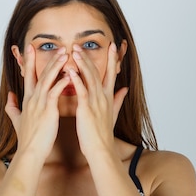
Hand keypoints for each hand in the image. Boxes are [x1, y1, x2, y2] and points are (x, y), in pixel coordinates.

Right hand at [5, 44, 71, 159]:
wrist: (30, 152)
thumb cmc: (28, 139)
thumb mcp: (16, 120)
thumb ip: (12, 107)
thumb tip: (9, 97)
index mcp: (27, 100)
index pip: (28, 76)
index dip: (29, 61)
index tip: (30, 48)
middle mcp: (32, 99)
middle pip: (38, 74)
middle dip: (45, 58)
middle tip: (54, 46)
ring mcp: (39, 104)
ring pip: (47, 79)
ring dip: (56, 65)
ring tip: (64, 54)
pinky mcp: (47, 111)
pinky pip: (55, 92)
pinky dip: (61, 83)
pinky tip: (69, 75)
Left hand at [68, 41, 128, 157]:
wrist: (101, 150)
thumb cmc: (102, 135)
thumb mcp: (113, 115)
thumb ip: (118, 100)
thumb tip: (124, 89)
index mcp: (108, 98)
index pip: (111, 74)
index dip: (112, 59)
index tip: (112, 45)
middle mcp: (103, 97)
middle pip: (98, 72)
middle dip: (89, 57)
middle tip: (80, 44)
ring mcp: (96, 102)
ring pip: (90, 77)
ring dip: (82, 63)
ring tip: (75, 51)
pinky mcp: (87, 109)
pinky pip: (82, 90)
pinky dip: (76, 79)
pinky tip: (70, 70)